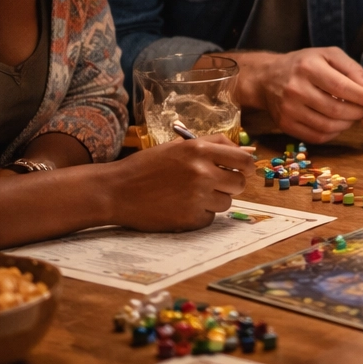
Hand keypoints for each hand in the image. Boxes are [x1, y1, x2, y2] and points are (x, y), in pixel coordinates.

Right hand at [105, 135, 251, 232]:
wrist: (115, 191)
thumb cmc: (146, 167)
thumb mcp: (177, 147)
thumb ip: (212, 145)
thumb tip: (246, 151)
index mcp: (199, 150)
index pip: (243, 160)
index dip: (245, 167)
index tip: (240, 170)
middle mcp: (202, 172)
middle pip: (239, 183)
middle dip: (230, 185)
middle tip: (213, 184)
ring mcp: (197, 197)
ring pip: (226, 202)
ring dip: (214, 200)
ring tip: (190, 195)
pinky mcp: (190, 218)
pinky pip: (209, 217)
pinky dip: (199, 215)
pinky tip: (180, 207)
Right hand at [233, 47, 362, 143]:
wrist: (268, 77)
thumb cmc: (305, 64)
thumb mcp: (328, 55)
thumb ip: (351, 68)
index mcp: (308, 68)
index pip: (341, 87)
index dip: (362, 96)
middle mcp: (296, 89)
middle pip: (336, 110)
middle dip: (357, 112)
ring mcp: (288, 109)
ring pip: (328, 126)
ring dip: (347, 124)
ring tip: (353, 115)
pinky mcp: (286, 125)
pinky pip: (317, 136)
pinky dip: (333, 132)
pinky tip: (338, 123)